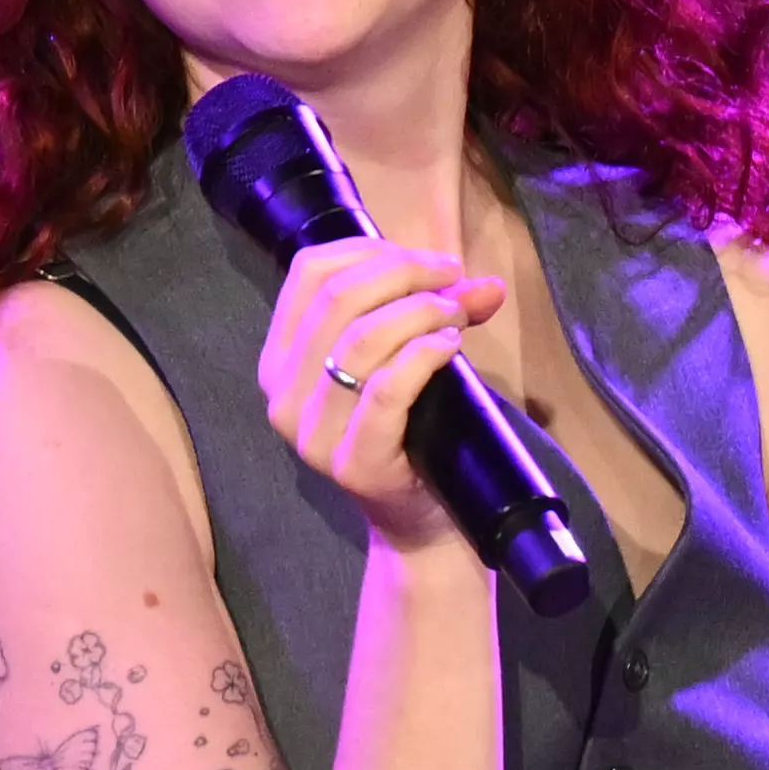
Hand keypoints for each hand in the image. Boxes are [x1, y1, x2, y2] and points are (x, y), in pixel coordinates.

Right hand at [252, 234, 509, 551]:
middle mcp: (282, 393)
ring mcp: (312, 432)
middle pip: (337, 298)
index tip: (429, 260)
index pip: (309, 272)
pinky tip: (450, 346)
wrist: (422, 520)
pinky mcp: (352, 463)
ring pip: (360, 339)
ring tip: (457, 315)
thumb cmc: (412, 432)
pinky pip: (386, 390)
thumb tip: (488, 284)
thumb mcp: (410, 359)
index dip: (372, 249)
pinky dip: (423, 356)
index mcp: (280, 357)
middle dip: (406, 275)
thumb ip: (438, 314)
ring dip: (420, 312)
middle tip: (454, 282)